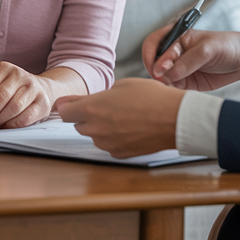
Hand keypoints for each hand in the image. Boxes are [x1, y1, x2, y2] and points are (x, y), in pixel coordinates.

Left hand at [0, 62, 58, 129]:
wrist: (42, 89)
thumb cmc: (16, 89)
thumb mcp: (0, 84)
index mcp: (6, 68)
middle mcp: (20, 75)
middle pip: (1, 96)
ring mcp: (34, 88)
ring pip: (13, 107)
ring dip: (0, 120)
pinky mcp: (42, 102)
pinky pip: (25, 117)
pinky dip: (13, 124)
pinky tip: (6, 126)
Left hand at [56, 79, 184, 157]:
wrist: (175, 118)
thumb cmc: (151, 97)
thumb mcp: (121, 85)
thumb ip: (97, 95)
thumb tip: (83, 101)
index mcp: (92, 109)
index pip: (64, 112)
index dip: (67, 106)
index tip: (70, 103)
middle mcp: (96, 129)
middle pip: (78, 124)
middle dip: (86, 115)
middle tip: (105, 105)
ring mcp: (107, 144)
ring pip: (94, 135)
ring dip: (100, 127)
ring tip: (122, 115)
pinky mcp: (119, 154)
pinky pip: (108, 144)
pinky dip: (113, 137)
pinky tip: (129, 127)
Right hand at [141, 26, 239, 90]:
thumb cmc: (227, 46)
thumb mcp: (207, 50)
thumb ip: (186, 62)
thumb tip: (166, 73)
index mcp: (176, 37)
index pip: (152, 45)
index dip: (152, 58)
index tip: (158, 71)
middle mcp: (173, 52)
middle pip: (152, 62)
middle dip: (156, 73)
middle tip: (168, 81)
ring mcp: (178, 68)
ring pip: (159, 78)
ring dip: (164, 84)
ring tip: (178, 86)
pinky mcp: (185, 82)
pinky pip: (171, 88)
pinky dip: (172, 92)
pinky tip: (181, 92)